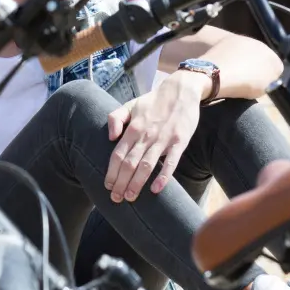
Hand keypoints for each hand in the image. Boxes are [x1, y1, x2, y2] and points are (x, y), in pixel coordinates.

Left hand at [104, 71, 207, 201]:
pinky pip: (171, 162)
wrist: (181, 90)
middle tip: (116, 199)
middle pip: (129, 164)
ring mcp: (163, 140)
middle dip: (121, 183)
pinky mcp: (179, 142)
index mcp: (132, 128)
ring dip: (137, 184)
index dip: (111, 172)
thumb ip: (115, 119)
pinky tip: (156, 189)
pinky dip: (163, 176)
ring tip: (130, 198)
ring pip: (146, 166)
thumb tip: (109, 138)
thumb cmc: (153, 101)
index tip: (107, 186)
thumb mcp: (130, 105)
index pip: (117, 155)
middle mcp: (145, 135)